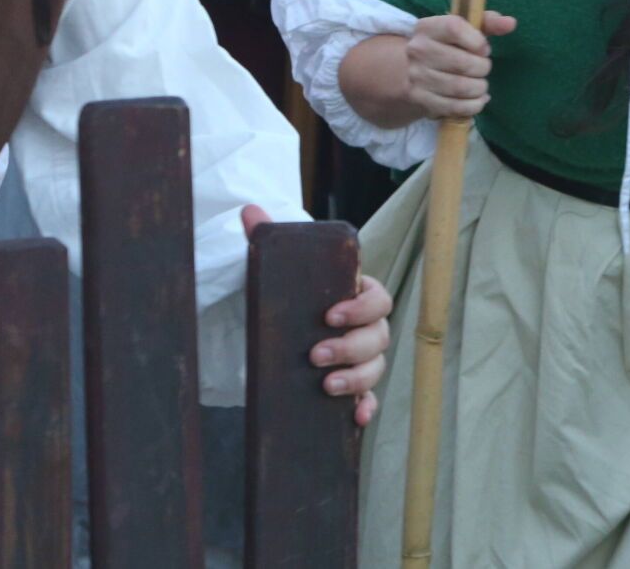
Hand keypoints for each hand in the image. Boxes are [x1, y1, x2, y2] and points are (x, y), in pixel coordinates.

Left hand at [242, 206, 392, 425]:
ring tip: (326, 386)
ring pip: (376, 367)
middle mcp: (366, 327)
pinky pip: (369, 398)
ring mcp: (362, 358)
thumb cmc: (285, 295)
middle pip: (379, 336)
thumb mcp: (275, 270)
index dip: (361, 307)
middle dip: (351, 347)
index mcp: (356, 294)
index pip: (378, 298)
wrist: (276, 328)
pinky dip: (366, 408)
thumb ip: (265, 238)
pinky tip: (355, 417)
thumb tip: (249, 211)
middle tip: (315, 355)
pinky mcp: (352, 386)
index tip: (330, 315)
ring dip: (357, 378)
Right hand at [404, 11, 516, 119]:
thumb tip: (510, 23)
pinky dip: (474, 105)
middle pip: (462, 63)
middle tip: (484, 67)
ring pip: (460, 87)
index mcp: (427, 27)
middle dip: (483, 67)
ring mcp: (417, 77)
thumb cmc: (449, 46)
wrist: (417, 69)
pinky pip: (455, 107)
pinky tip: (477, 98)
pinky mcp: (421, 99)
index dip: (477, 41)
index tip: (483, 48)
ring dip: (479, 87)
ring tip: (480, 83)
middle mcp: (417, 50)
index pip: (454, 28)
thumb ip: (489, 22)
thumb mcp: (466, 29)